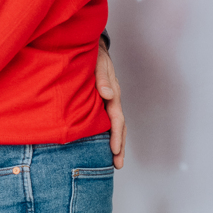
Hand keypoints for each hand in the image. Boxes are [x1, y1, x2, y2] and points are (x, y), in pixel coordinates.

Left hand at [96, 43, 125, 168]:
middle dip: (120, 146)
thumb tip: (108, 94)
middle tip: (118, 165)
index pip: (117, 119)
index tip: (114, 150)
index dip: (115, 135)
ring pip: (115, 127)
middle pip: (119, 127)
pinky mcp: (102, 103)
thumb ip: (102, 78)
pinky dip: (108, 135)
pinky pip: (107, 122)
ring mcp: (108, 103)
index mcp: (113, 94)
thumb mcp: (99, 63)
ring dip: (117, 144)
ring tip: (115, 162)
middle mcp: (113, 101)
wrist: (93, 48)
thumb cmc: (95, 55)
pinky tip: (103, 146)